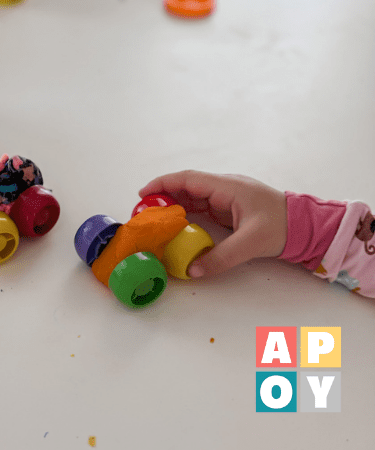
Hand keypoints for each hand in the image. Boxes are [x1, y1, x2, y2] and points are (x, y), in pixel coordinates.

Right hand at [139, 170, 287, 276]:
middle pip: (186, 186)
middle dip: (163, 195)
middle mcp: (223, 188)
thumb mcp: (251, 243)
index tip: (143, 193)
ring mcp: (225, 197)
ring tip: (153, 218)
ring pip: (192, 196)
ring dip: (172, 204)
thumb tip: (192, 270)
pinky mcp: (228, 208)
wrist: (306, 226)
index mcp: (227, 187)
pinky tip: (174, 224)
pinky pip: (200, 206)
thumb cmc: (282, 226)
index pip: (188, 179)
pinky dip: (185, 212)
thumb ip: (221, 257)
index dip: (163, 184)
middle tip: (143, 210)